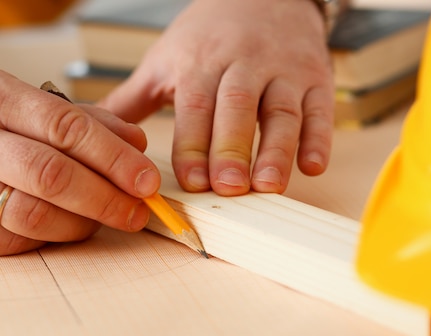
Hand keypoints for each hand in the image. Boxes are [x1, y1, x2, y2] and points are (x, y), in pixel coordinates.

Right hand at [0, 71, 160, 254]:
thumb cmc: (12, 126)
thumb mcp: (47, 109)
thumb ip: (93, 123)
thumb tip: (138, 143)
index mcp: (2, 100)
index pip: (65, 127)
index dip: (114, 157)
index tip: (148, 180)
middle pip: (50, 174)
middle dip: (105, 198)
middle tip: (137, 212)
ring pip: (32, 214)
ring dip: (82, 222)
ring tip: (104, 216)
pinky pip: (17, 239)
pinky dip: (54, 236)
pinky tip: (72, 223)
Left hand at [99, 0, 334, 195]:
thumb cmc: (211, 34)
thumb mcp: (168, 57)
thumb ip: (133, 97)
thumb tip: (93, 132)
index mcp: (201, 60)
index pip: (195, 106)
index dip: (194, 145)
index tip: (193, 182)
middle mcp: (244, 63)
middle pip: (237, 108)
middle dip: (232, 150)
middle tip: (229, 189)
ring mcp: (284, 70)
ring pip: (282, 111)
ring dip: (277, 150)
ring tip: (269, 186)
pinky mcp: (316, 79)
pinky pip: (321, 110)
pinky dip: (320, 139)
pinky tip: (313, 167)